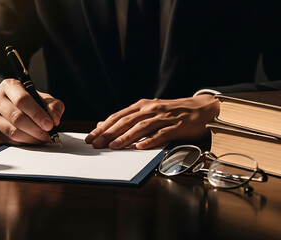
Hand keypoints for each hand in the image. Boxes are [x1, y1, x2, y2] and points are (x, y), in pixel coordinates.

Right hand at [0, 78, 64, 144]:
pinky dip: (24, 143)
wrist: (7, 105)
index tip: (50, 125)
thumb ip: (53, 106)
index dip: (37, 114)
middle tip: (48, 134)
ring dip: (31, 138)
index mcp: (9, 86)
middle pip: (17, 117)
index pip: (22, 100)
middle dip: (36, 129)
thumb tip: (55, 120)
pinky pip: (9, 141)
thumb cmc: (27, 101)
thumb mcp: (41, 97)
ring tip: (43, 138)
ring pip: (12, 132)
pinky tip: (33, 140)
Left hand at [85, 94, 219, 149]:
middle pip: (126, 121)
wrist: (201, 108)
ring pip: (142, 127)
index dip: (103, 127)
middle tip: (96, 144)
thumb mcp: (148, 112)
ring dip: (126, 137)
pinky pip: (162, 134)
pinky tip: (141, 147)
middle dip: (109, 133)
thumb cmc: (172, 112)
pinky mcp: (177, 126)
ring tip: (114, 147)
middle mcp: (151, 109)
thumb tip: (104, 124)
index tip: (91, 137)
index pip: (118, 117)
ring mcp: (164, 117)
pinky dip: (151, 140)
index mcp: (142, 106)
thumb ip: (128, 119)